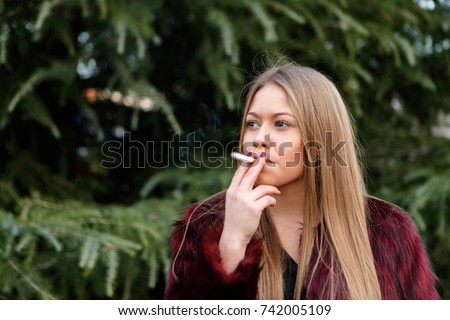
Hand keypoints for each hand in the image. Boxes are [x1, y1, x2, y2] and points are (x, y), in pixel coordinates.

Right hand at [219, 152, 280, 272]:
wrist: (233, 237)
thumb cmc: (235, 220)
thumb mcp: (233, 203)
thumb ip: (239, 192)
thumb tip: (250, 182)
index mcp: (231, 191)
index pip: (239, 172)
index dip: (246, 162)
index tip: (253, 154)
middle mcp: (237, 193)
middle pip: (250, 174)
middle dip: (258, 163)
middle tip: (264, 156)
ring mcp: (245, 200)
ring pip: (262, 187)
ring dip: (272, 189)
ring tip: (277, 192)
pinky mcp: (254, 208)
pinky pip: (268, 199)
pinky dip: (272, 200)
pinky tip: (272, 204)